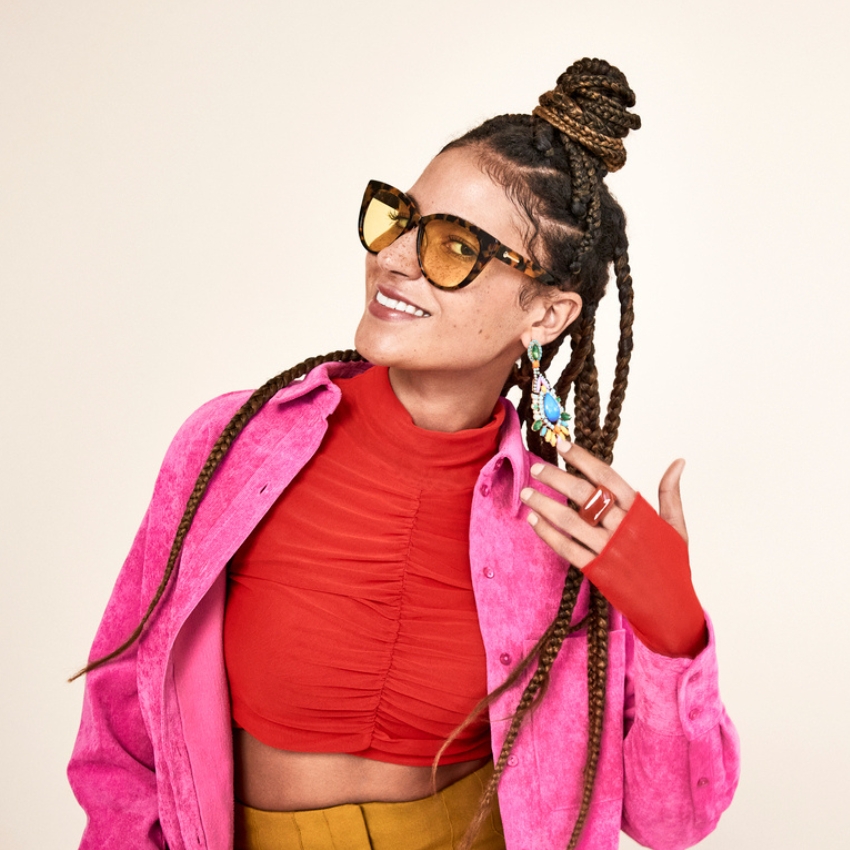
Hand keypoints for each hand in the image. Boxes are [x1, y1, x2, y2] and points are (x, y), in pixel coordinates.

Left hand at [520, 438, 705, 657]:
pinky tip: (533, 521)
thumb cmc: (672, 564)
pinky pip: (566, 549)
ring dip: (545, 504)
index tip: (561, 445)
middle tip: (536, 468)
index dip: (582, 459)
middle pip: (584, 494)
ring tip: (527, 492)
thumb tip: (678, 461)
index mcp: (642, 512)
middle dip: (556, 478)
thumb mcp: (677, 527)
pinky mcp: (597, 571)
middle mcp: (623, 528)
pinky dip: (547, 534)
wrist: (671, 608)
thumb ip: (671, 493)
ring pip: (570, 521)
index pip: (607, 476)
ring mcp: (609, 550)